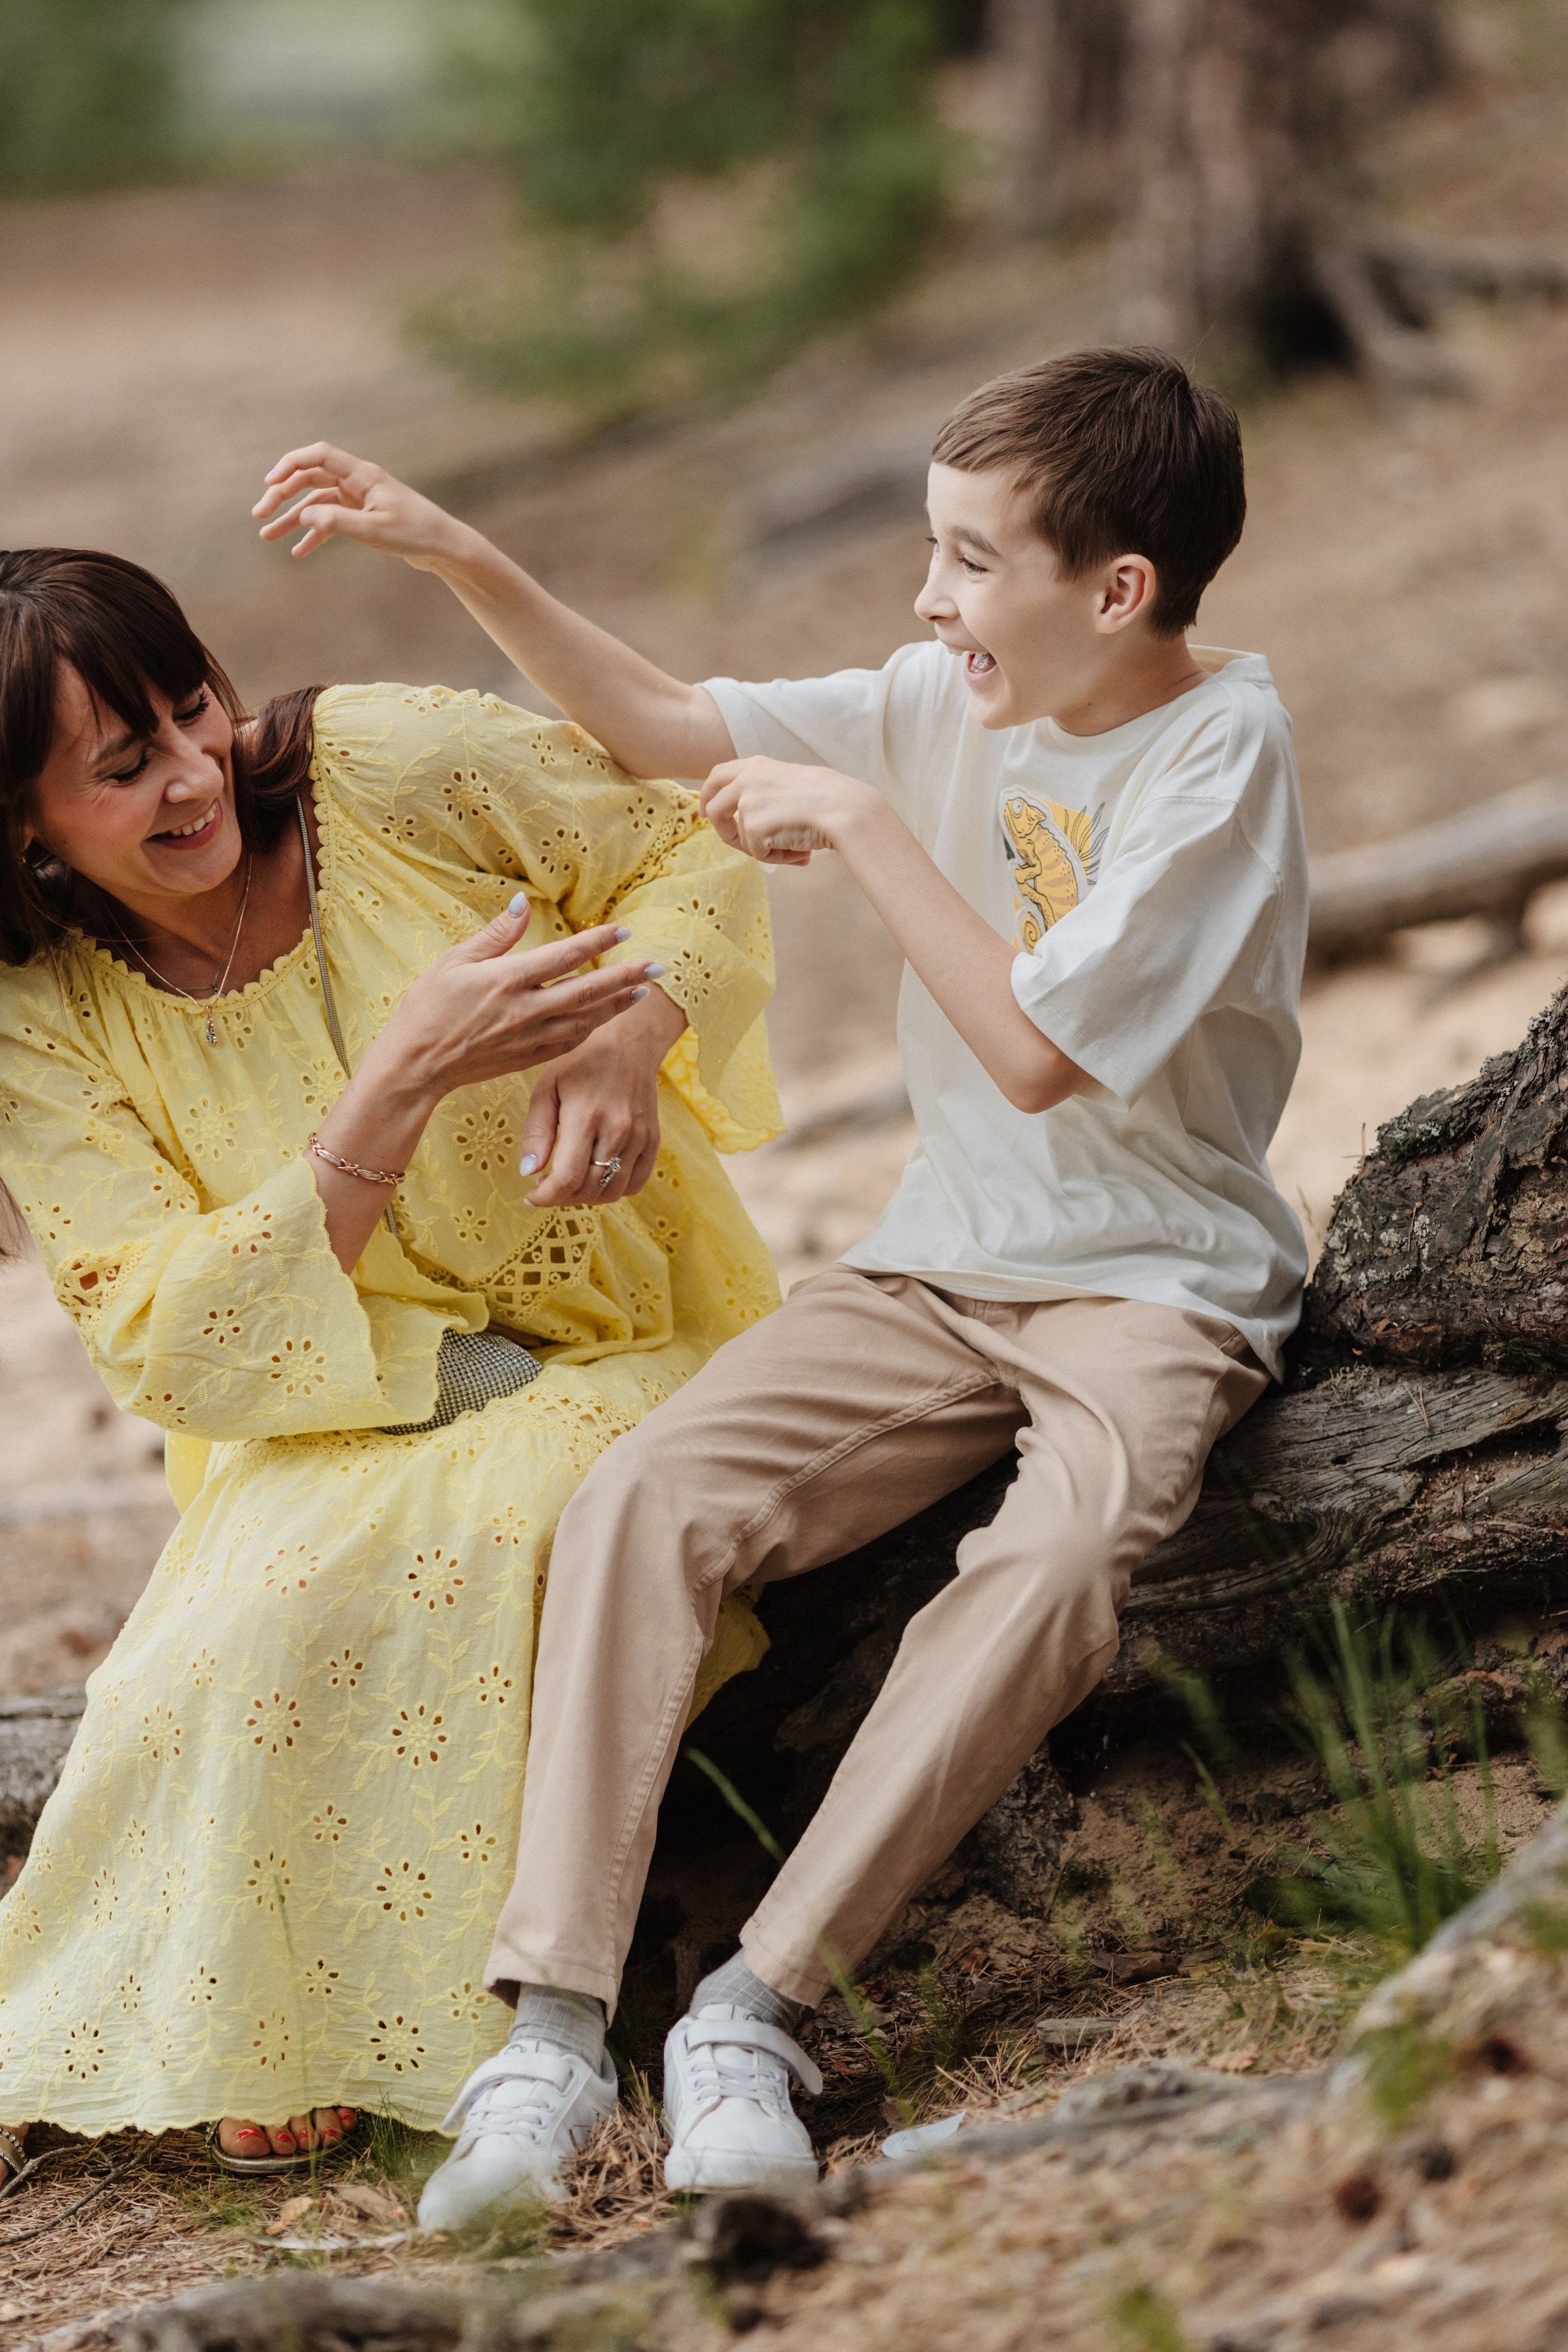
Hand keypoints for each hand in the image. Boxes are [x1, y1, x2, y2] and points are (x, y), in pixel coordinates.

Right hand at [253, 443, 474, 570]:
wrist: (444, 547)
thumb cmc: (416, 534)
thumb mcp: (375, 530)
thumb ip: (338, 522)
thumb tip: (303, 514)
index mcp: (362, 475)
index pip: (318, 456)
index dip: (290, 464)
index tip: (269, 482)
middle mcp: (358, 482)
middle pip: (310, 478)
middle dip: (283, 495)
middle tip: (260, 515)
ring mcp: (360, 499)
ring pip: (317, 502)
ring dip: (293, 517)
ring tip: (268, 536)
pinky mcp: (364, 516)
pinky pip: (330, 520)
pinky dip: (314, 533)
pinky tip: (298, 551)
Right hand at [367, 897, 655, 1109]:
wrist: (415, 1065)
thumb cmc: (427, 1009)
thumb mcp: (455, 961)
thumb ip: (496, 934)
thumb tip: (523, 902)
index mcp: (507, 981)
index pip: (564, 957)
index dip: (597, 942)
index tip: (623, 930)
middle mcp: (525, 1011)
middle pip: (587, 991)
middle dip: (626, 978)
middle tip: (658, 966)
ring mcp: (529, 1038)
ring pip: (586, 1020)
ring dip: (617, 1005)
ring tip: (643, 991)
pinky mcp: (528, 1059)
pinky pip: (570, 1042)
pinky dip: (592, 1029)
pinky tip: (605, 1019)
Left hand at [518, 987, 686, 1207]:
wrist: (628, 1042)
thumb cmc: (580, 1062)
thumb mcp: (547, 1088)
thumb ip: (536, 1132)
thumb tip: (528, 1172)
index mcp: (585, 1115)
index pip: (567, 1178)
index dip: (545, 1197)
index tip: (531, 1195)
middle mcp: (617, 1130)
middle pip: (589, 1189)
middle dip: (561, 1197)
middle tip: (546, 1186)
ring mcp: (639, 1137)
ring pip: (612, 1192)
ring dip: (586, 1196)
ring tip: (570, 1181)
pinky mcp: (653, 1140)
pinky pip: (635, 1184)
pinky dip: (613, 1189)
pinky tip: (596, 1175)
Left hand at [699, 757, 880, 865]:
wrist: (845, 809)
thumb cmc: (829, 799)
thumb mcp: (790, 782)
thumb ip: (767, 791)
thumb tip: (750, 818)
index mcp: (757, 765)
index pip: (719, 774)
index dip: (708, 793)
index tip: (706, 810)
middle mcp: (746, 779)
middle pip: (714, 806)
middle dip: (720, 828)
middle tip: (733, 841)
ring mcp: (747, 802)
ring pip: (741, 838)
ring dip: (765, 849)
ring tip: (796, 848)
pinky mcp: (753, 826)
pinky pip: (757, 854)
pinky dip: (777, 859)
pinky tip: (800, 852)